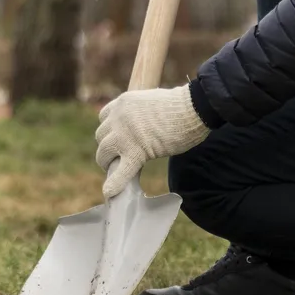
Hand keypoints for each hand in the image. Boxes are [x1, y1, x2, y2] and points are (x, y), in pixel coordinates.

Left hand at [94, 84, 209, 197]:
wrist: (193, 107)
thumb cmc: (180, 106)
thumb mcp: (150, 101)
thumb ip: (139, 113)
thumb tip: (142, 126)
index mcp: (123, 102)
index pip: (104, 118)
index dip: (110, 130)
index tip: (117, 138)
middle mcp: (118, 116)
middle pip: (101, 136)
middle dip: (109, 147)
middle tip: (119, 156)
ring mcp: (124, 134)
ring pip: (104, 152)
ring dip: (108, 163)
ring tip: (116, 170)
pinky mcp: (136, 151)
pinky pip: (121, 171)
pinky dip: (114, 183)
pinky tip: (110, 193)